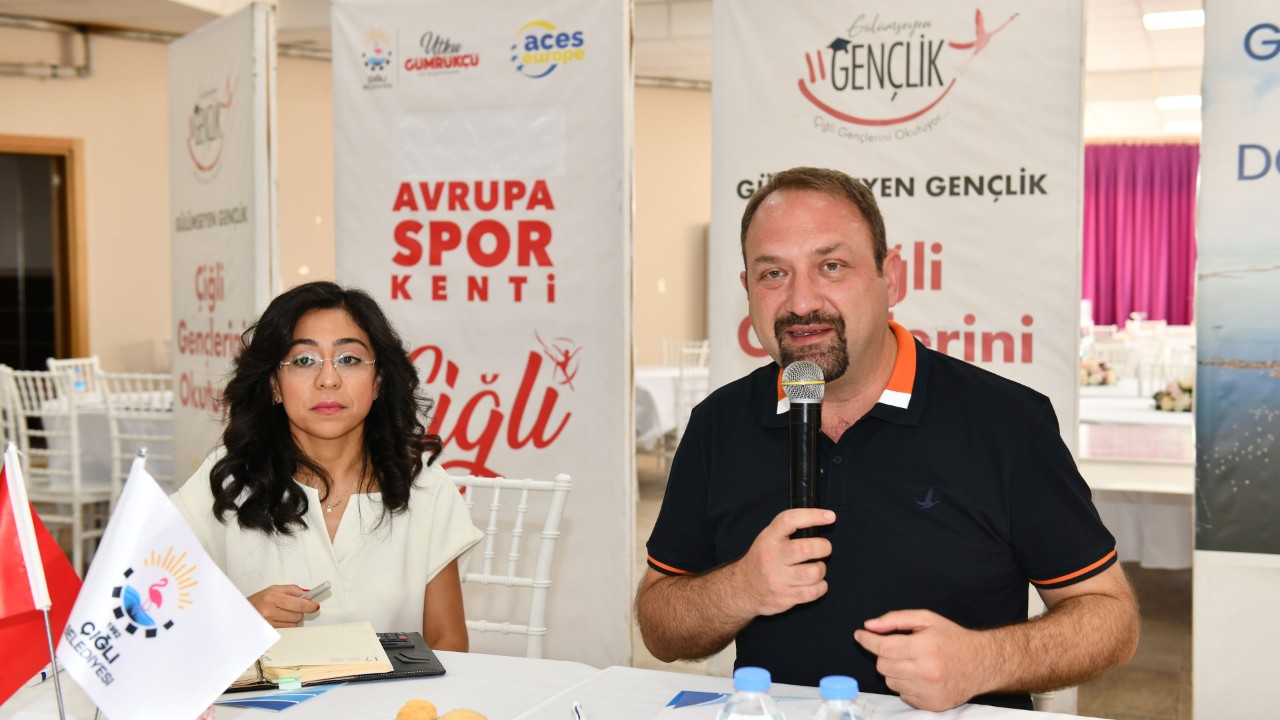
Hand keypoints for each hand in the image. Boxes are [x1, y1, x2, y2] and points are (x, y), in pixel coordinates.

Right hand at [246, 584, 320, 627]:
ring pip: (294, 624)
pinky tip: (278, 620)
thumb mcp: (273, 589)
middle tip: (292, 607)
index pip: (298, 603)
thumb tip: (308, 593)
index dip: (310, 605)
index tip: (316, 606)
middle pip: (298, 615)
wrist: (241, 613)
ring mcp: (268, 623)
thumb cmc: (258, 600)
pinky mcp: (269, 632)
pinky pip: (288, 629)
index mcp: (272, 597)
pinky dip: (287, 625)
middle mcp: (269, 610)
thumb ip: (292, 590)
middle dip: (299, 611)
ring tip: (281, 613)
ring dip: (292, 619)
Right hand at [735, 508, 834, 616]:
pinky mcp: (785, 597)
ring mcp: (778, 579)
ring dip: (821, 569)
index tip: (830, 516)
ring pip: (814, 572)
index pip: (789, 520)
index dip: (812, 516)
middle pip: (806, 549)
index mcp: (769, 538)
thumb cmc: (762, 559)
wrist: (742, 588)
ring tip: (815, 568)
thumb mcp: (767, 539)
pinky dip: (821, 587)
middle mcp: (772, 557)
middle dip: (824, 547)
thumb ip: (788, 530)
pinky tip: (814, 583)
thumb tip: (820, 520)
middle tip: (824, 548)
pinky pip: (814, 592)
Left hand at [853, 609, 990, 711]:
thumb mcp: (926, 619)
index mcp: (925, 647)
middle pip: (883, 666)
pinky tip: (920, 676)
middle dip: (884, 655)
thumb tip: (870, 626)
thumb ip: (896, 620)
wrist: (982, 663)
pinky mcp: (932, 705)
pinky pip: (902, 695)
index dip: (867, 640)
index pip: (883, 647)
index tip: (860, 635)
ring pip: (890, 682)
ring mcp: (929, 691)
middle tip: (899, 648)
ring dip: (895, 671)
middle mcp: (926, 671)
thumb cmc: (952, 639)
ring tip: (913, 662)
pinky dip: (905, 685)